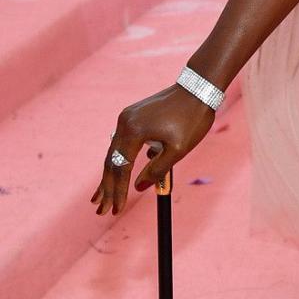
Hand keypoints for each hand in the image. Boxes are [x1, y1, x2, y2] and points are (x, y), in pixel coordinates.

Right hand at [91, 85, 215, 215]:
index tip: (115, 210)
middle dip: (106, 187)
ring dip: (110, 175)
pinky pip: (122, 142)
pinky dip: (119, 159)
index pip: (121, 169)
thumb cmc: (192, 119)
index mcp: (133, 132)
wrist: (198, 88)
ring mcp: (126, 117)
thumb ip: (157, 170)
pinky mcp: (132, 115)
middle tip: (99, 210)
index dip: (118, 191)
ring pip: (115, 152)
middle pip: (111, 161)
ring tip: (102, 196)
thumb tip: (138, 188)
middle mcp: (124, 123)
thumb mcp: (178, 150)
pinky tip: (116, 174)